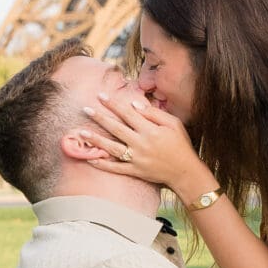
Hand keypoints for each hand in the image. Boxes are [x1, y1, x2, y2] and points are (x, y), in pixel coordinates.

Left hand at [81, 85, 208, 196]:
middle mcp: (141, 144)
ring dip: (96, 140)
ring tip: (81, 133)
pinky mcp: (135, 171)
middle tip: (85, 109)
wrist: (185, 172)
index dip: (113, 104)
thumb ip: (154, 113)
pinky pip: (116, 168)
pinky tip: (91, 158)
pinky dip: (103, 164)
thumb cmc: (181, 145)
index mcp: (150, 130)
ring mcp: (137, 159)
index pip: (128, 114)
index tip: (101, 96)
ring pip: (112, 148)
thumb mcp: (174, 124)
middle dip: (100, 118)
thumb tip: (134, 104)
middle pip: (116, 128)